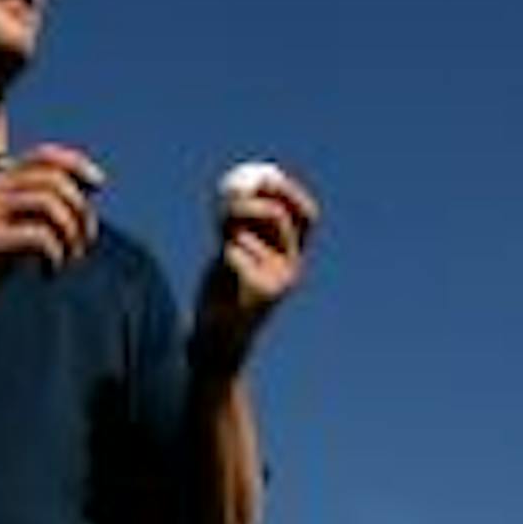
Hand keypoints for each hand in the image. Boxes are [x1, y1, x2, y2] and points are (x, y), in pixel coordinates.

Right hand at [0, 143, 105, 299]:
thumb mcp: (8, 225)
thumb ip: (35, 208)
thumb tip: (84, 198)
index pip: (45, 156)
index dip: (77, 164)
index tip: (99, 184)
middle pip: (55, 182)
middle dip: (81, 213)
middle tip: (84, 244)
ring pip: (52, 205)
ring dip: (71, 236)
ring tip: (68, 261)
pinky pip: (41, 238)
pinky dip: (56, 257)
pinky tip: (48, 274)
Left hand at [194, 162, 316, 366]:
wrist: (216, 344)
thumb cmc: (225, 296)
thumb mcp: (239, 252)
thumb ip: (246, 223)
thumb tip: (244, 185)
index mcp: (292, 257)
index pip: (306, 215)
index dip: (288, 192)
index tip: (263, 179)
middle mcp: (291, 268)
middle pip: (276, 215)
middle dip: (248, 203)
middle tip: (226, 204)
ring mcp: (277, 281)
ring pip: (248, 234)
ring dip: (227, 233)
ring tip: (219, 253)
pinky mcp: (259, 293)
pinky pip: (234, 253)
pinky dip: (220, 256)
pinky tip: (218, 278)